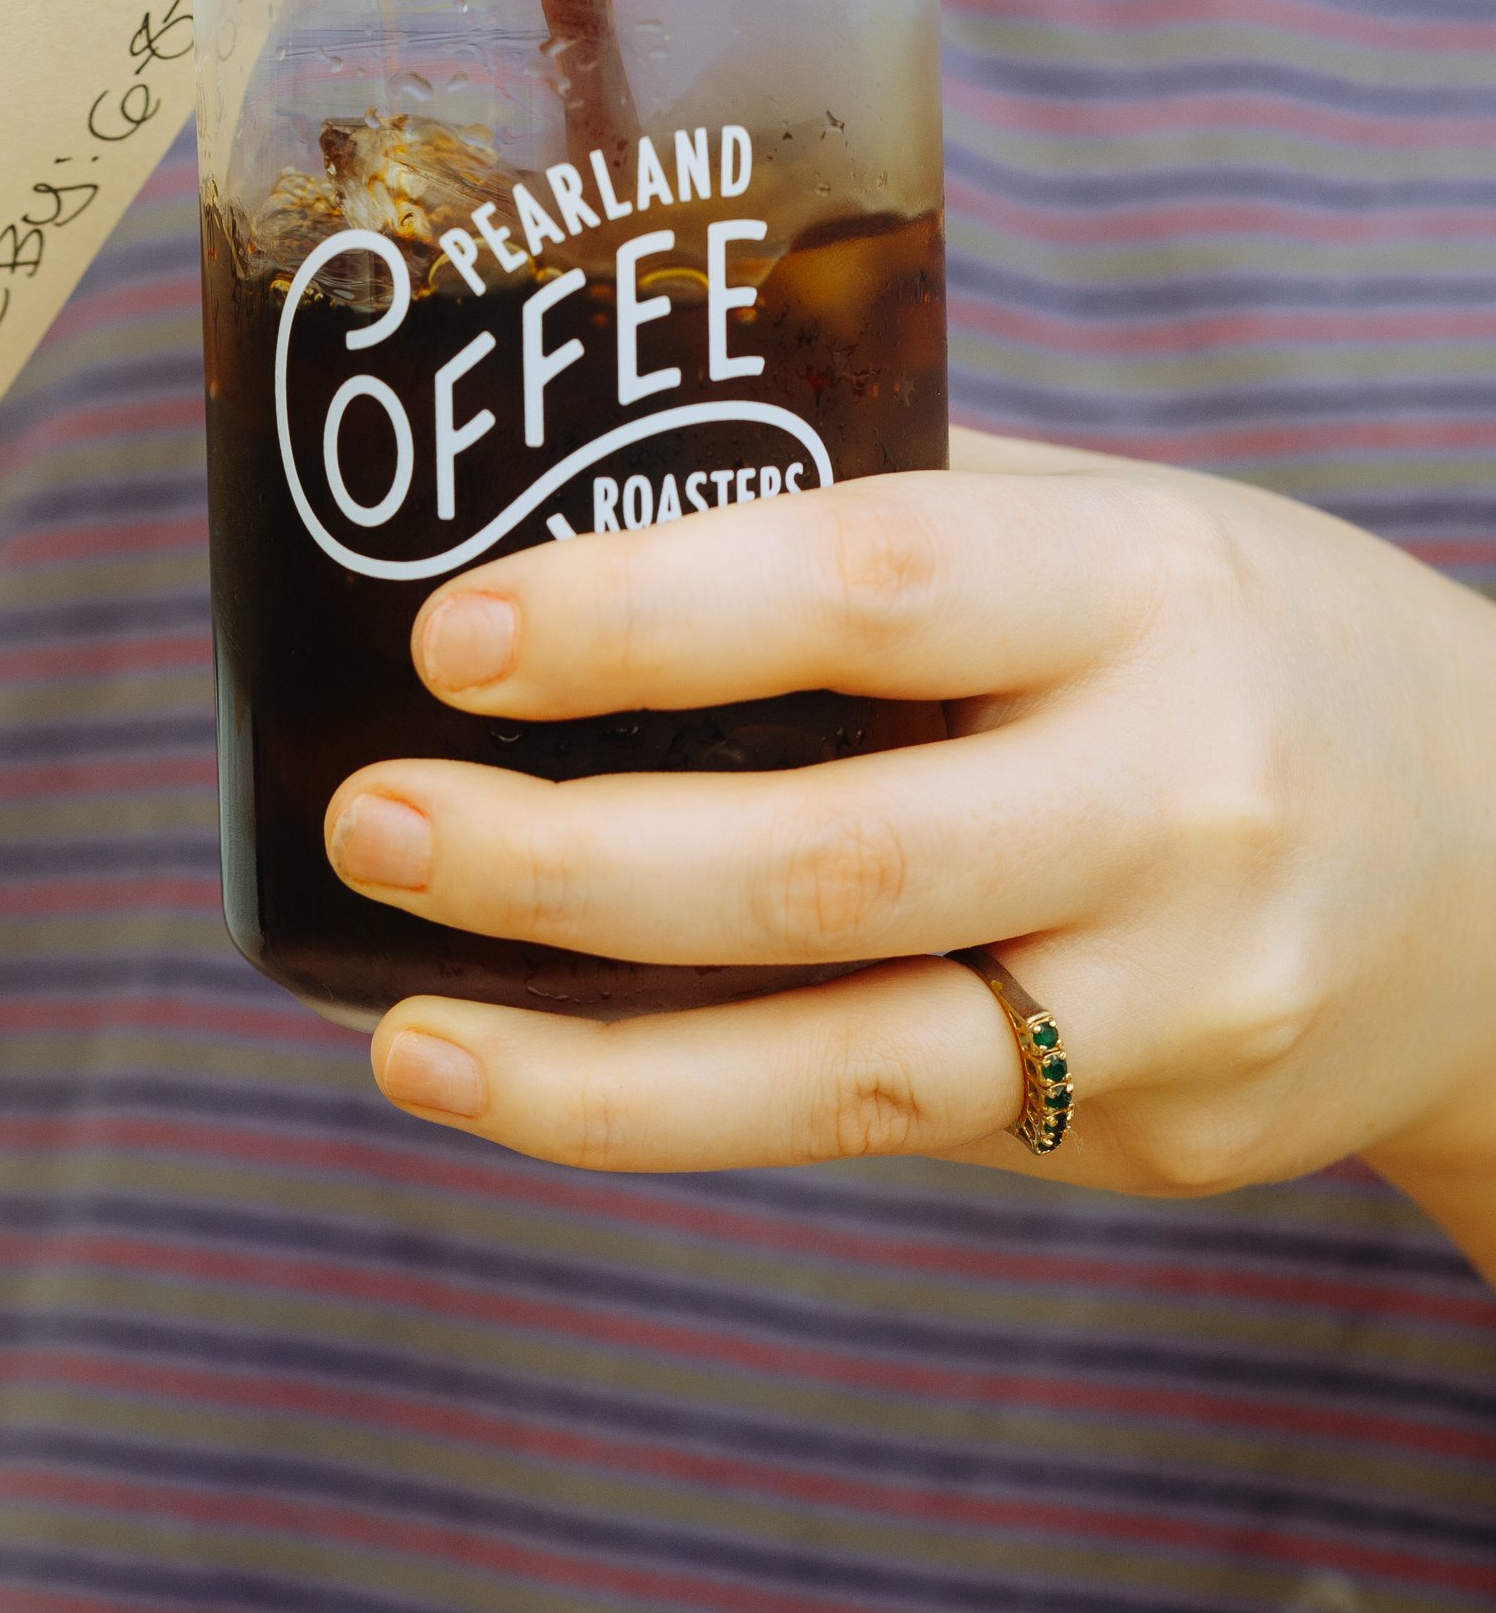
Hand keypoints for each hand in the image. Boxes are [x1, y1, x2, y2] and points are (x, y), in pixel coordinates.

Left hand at [325, 431, 1495, 1269]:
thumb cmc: (1241, 654)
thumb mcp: (1120, 535)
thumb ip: (896, 515)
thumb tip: (583, 481)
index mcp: (1147, 589)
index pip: (869, 586)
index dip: (647, 613)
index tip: (455, 631)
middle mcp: (1177, 798)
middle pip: (830, 860)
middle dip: (567, 859)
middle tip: (372, 819)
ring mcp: (1176, 994)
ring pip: (845, 1064)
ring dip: (590, 1067)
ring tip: (402, 1036)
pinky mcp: (1156, 1130)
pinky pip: (884, 1122)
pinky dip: (689, 1112)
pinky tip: (539, 1080)